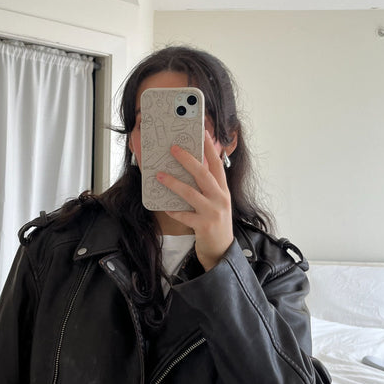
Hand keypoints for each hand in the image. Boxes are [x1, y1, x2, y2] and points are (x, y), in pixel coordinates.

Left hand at [156, 130, 233, 270]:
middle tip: (173, 149)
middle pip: (203, 174)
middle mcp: (221, 198)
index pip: (217, 164)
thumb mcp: (216, 202)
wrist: (222, 251)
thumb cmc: (215, 223)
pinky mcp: (204, 226)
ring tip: (159, 175)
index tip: (203, 133)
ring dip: (174, 183)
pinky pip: (184, 215)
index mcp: (223, 190)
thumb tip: (191, 168)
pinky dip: (173, 210)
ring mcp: (213, 212)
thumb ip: (207, 187)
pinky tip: (164, 205)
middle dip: (187, 160)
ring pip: (191, 193)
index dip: (210, 148)